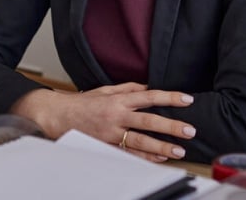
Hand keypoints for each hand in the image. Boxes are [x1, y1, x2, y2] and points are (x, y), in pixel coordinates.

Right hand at [10, 82, 195, 161]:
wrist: (56, 116)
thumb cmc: (81, 103)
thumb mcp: (105, 90)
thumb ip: (128, 88)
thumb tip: (148, 87)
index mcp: (118, 99)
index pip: (149, 96)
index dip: (169, 97)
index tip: (187, 99)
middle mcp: (116, 115)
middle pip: (148, 121)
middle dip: (170, 126)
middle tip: (189, 130)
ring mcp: (111, 133)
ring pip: (140, 141)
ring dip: (161, 146)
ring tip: (178, 151)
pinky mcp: (106, 146)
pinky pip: (128, 154)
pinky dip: (144, 157)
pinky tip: (158, 159)